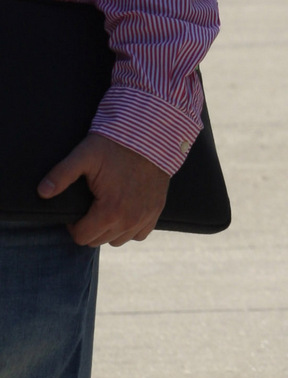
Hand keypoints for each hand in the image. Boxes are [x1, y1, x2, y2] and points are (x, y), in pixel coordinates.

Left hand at [38, 132, 170, 246]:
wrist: (150, 136)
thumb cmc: (115, 145)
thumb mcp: (85, 155)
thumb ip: (62, 174)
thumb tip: (42, 192)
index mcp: (110, 211)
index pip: (81, 237)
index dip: (73, 225)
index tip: (76, 209)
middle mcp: (129, 220)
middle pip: (98, 241)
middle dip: (89, 227)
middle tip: (89, 205)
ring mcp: (145, 218)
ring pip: (117, 240)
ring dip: (108, 230)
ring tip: (105, 208)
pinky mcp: (156, 212)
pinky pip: (138, 235)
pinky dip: (129, 228)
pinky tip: (124, 212)